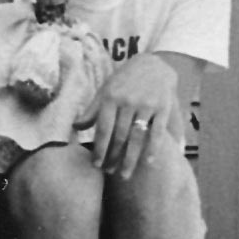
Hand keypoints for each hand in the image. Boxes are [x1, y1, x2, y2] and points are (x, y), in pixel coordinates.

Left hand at [74, 54, 182, 179]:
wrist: (153, 64)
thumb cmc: (123, 81)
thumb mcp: (105, 92)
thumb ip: (92, 111)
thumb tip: (75, 126)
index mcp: (110, 98)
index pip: (103, 129)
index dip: (99, 148)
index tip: (96, 165)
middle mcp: (127, 102)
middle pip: (119, 136)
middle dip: (113, 157)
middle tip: (109, 172)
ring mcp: (146, 105)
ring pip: (137, 137)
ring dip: (130, 158)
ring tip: (125, 174)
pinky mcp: (163, 108)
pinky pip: (157, 132)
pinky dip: (153, 148)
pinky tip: (148, 163)